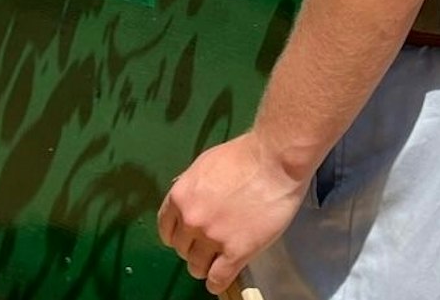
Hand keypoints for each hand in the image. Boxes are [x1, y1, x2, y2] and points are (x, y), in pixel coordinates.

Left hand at [158, 133, 307, 293]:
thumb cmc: (244, 155)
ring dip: (205, 266)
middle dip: (193, 249)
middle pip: (181, 249)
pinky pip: (218, 279)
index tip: (187, 238)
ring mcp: (212, 237)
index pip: (166, 229)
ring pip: (196, 267)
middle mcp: (191, 220)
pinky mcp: (237, 251)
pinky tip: (220, 280)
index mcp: (180, 197)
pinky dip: (217, 283)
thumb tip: (187, 201)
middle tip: (208, 246)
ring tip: (216, 263)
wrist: (273, 160)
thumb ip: (192, 188)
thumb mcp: (204, 165)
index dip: (178, 235)